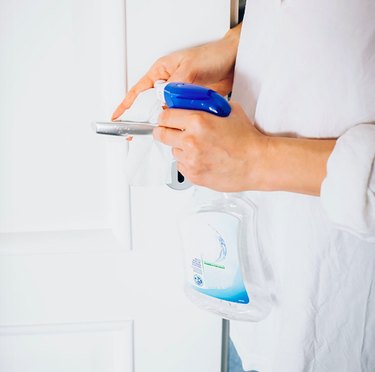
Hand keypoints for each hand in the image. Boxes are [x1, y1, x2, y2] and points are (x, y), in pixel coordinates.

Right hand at [111, 24, 241, 119]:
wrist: (234, 62)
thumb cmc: (212, 56)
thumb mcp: (189, 69)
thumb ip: (175, 88)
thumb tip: (165, 105)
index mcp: (161, 71)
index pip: (139, 89)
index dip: (127, 103)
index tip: (118, 115)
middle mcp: (168, 83)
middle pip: (151, 103)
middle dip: (147, 115)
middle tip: (143, 128)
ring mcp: (179, 93)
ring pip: (166, 110)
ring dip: (167, 117)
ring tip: (166, 124)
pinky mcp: (189, 102)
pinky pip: (180, 113)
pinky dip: (180, 119)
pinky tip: (181, 122)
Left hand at [154, 102, 335, 194]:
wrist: (258, 163)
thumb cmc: (247, 139)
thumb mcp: (230, 110)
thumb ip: (209, 105)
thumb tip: (196, 101)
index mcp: (197, 121)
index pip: (164, 116)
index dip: (165, 117)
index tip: (167, 118)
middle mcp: (191, 141)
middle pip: (161, 135)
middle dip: (166, 132)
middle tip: (175, 132)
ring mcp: (191, 160)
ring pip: (172, 151)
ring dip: (180, 148)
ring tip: (198, 147)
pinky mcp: (194, 175)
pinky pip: (181, 166)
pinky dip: (188, 162)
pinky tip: (202, 158)